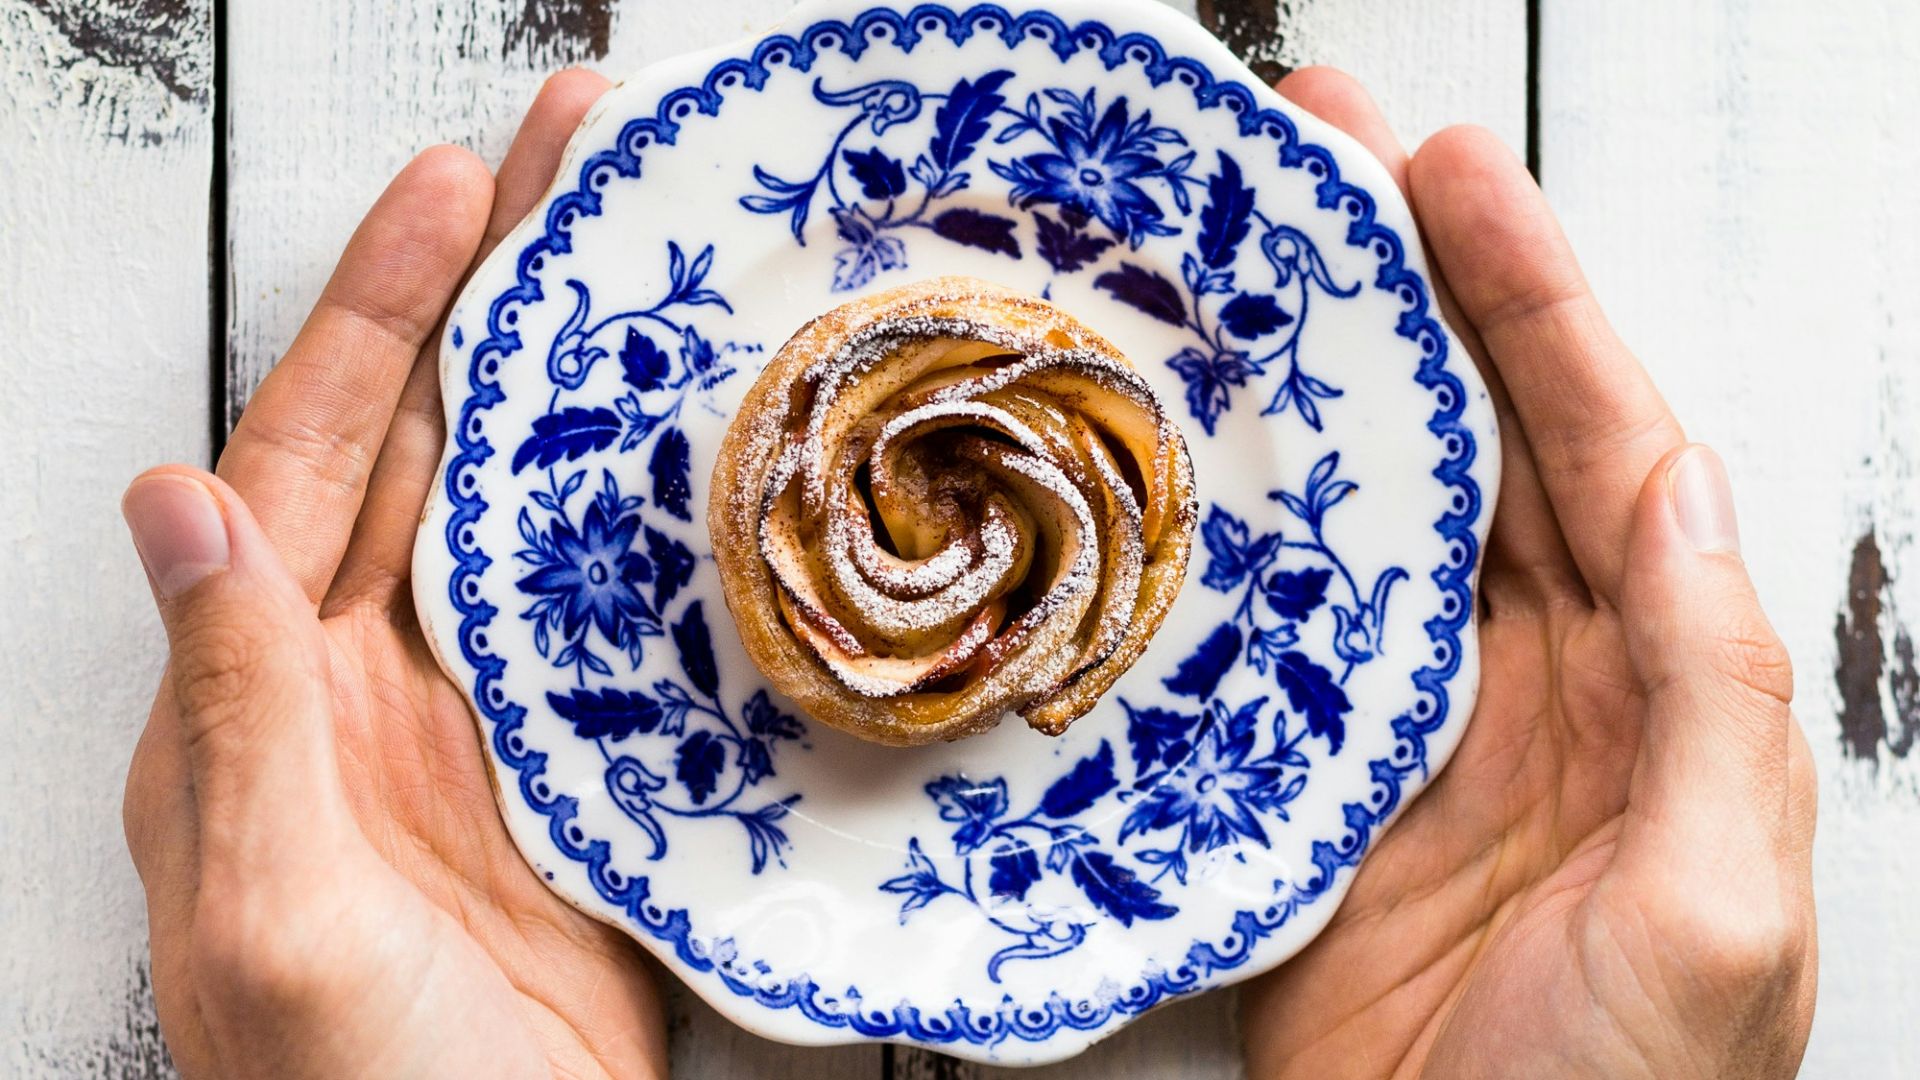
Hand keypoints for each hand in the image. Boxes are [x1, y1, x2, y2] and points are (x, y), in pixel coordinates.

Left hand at [119, 72, 667, 1078]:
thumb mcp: (269, 911)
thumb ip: (230, 712)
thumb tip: (173, 506)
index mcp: (264, 700)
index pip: (309, 455)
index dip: (379, 313)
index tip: (453, 190)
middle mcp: (367, 687)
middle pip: (426, 447)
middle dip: (492, 299)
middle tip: (573, 171)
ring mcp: (480, 724)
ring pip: (522, 512)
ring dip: (575, 389)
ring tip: (643, 272)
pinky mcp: (577, 768)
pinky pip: (611, 613)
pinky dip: (650, 523)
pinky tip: (696, 453)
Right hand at [1238, 70, 1816, 1077]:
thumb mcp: (1720, 912)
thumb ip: (1715, 696)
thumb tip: (1682, 489)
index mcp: (1660, 684)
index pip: (1604, 444)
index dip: (1530, 300)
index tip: (1448, 174)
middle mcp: (1543, 679)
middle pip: (1475, 441)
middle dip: (1408, 289)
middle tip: (1319, 160)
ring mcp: (1418, 725)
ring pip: (1368, 512)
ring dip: (1313, 387)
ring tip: (1242, 265)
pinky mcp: (1314, 783)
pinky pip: (1273, 628)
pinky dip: (1234, 531)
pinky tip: (1186, 456)